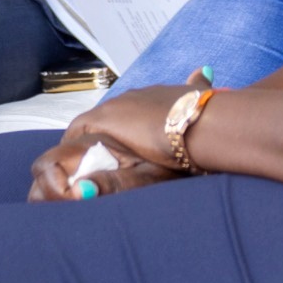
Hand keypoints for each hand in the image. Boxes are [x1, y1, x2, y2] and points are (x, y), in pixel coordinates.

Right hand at [28, 79, 206, 201]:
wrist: (211, 124)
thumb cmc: (171, 152)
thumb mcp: (139, 173)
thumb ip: (109, 182)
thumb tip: (80, 193)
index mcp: (108, 116)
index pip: (76, 129)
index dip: (72, 146)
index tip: (75, 163)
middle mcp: (122, 99)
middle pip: (100, 118)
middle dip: (98, 137)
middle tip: (105, 159)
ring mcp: (146, 91)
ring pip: (125, 109)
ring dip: (124, 125)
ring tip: (134, 146)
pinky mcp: (169, 90)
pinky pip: (152, 101)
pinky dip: (151, 113)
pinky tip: (164, 120)